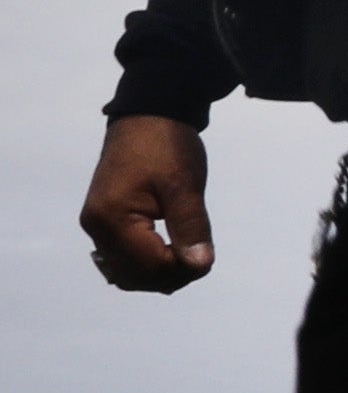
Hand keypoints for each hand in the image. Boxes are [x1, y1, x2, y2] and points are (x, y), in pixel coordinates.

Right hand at [81, 116, 213, 294]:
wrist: (147, 117)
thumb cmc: (166, 146)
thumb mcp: (184, 185)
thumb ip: (191, 226)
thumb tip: (199, 265)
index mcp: (111, 218)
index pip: (148, 265)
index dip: (181, 269)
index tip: (207, 258)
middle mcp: (96, 227)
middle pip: (134, 275)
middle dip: (169, 275)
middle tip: (200, 259)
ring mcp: (97, 226)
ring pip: (125, 272)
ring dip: (157, 273)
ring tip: (187, 257)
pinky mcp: (104, 222)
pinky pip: (121, 258)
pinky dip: (144, 264)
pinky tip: (168, 254)